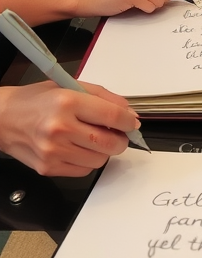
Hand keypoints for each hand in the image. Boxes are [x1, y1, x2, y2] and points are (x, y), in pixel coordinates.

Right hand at [0, 80, 139, 176]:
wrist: (2, 118)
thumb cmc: (35, 100)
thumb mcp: (67, 86)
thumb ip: (101, 96)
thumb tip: (128, 112)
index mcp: (66, 102)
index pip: (111, 115)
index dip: (128, 121)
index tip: (132, 123)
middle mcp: (60, 128)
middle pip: (109, 142)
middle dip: (121, 140)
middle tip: (119, 134)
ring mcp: (53, 151)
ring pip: (99, 160)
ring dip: (104, 151)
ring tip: (94, 139)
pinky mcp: (48, 167)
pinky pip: (83, 171)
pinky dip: (88, 161)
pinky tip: (78, 148)